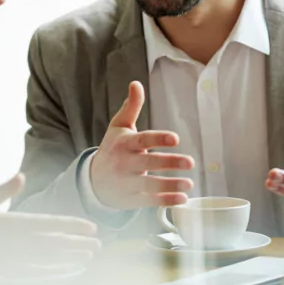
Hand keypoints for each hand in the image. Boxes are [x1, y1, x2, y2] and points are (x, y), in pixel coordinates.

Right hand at [0, 173, 101, 279]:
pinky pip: (39, 273)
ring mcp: (15, 261)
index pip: (50, 224)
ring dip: (72, 258)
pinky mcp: (10, 272)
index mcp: (13, 225)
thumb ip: (3, 190)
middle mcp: (18, 244)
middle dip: (78, 243)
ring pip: (50, 260)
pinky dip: (56, 271)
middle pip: (56, 244)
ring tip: (90, 255)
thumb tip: (21, 175)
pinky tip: (68, 270)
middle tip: (99, 243)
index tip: (91, 226)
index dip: (72, 225)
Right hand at [89, 81, 194, 209]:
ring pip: (150, 184)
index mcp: (124, 143)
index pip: (142, 140)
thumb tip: (136, 83)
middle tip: (190, 162)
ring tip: (190, 183)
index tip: (176, 139)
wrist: (93, 180)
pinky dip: (166, 201)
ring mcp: (127, 183)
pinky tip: (183, 199)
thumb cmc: (112, 148)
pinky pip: (149, 201)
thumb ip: (131, 107)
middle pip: (148, 163)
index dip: (159, 139)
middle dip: (170, 163)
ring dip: (170, 185)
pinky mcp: (131, 199)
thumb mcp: (118, 126)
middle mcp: (125, 163)